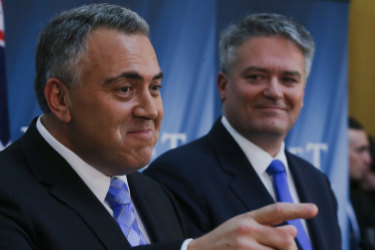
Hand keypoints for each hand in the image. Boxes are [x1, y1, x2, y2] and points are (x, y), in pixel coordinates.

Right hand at [188, 202, 317, 249]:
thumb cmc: (225, 241)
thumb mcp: (243, 226)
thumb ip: (267, 227)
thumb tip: (294, 229)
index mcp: (248, 218)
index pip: (276, 209)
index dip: (297, 209)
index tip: (315, 209)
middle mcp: (246, 230)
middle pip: (287, 238)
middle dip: (291, 247)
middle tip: (285, 248)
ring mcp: (244, 247)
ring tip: (268, 249)